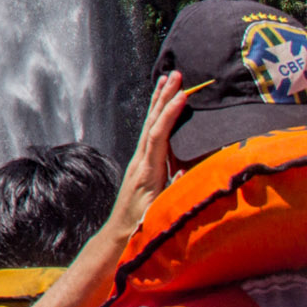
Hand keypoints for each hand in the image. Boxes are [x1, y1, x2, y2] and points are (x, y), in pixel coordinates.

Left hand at [108, 72, 192, 232]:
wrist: (120, 232)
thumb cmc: (142, 226)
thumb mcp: (158, 212)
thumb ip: (171, 196)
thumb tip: (186, 177)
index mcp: (147, 170)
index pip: (158, 136)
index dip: (169, 116)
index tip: (181, 95)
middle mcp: (141, 160)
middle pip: (152, 123)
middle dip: (163, 98)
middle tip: (174, 74)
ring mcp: (140, 160)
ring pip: (150, 124)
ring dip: (159, 101)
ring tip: (167, 79)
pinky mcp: (143, 162)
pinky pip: (151, 133)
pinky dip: (158, 116)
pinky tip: (162, 105)